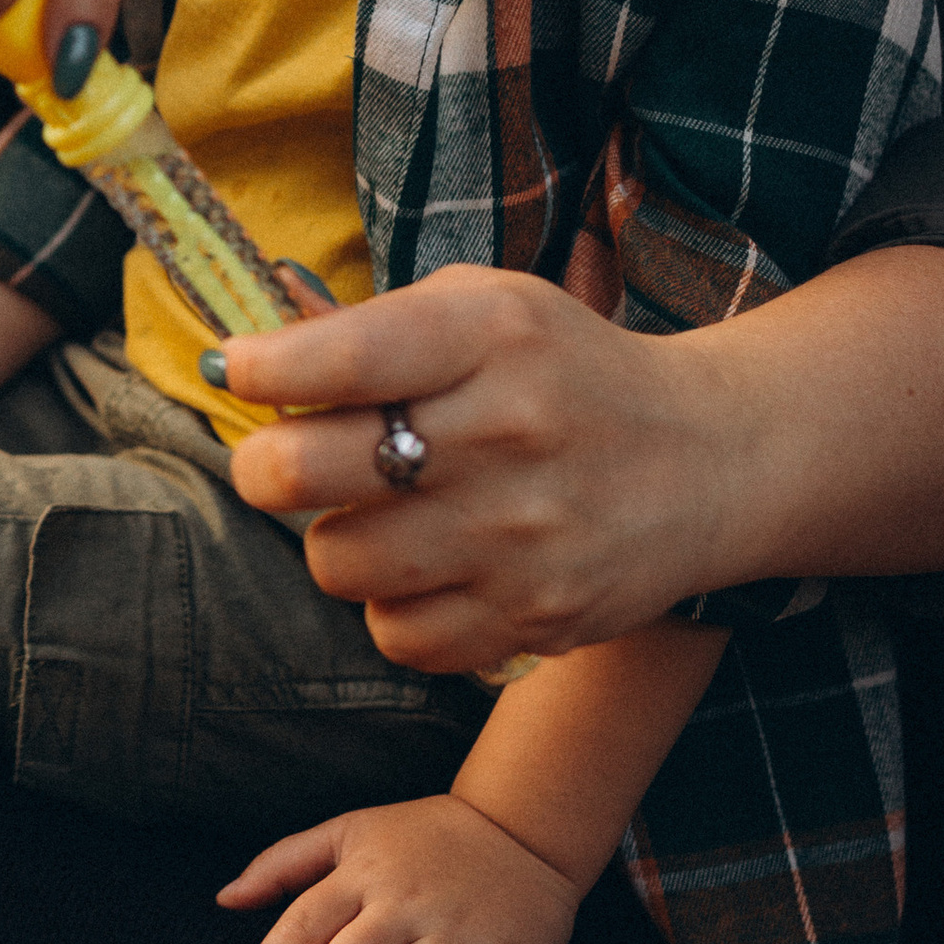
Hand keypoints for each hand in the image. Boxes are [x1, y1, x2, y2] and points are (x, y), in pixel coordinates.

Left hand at [217, 268, 731, 672]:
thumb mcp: (485, 308)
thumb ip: (366, 327)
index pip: (342, 359)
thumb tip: (240, 363)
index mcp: (492, 336)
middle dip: (267, 465)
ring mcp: (522, 537)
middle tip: (283, 461)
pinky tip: (431, 567)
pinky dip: (394, 606)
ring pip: (336, 562)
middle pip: (305, 470)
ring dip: (337, 538)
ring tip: (381, 513)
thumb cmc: (562, 373)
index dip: (262, 369)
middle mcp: (509, 433)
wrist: (706, 461)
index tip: (237, 369)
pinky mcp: (534, 618)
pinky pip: (396, 635)